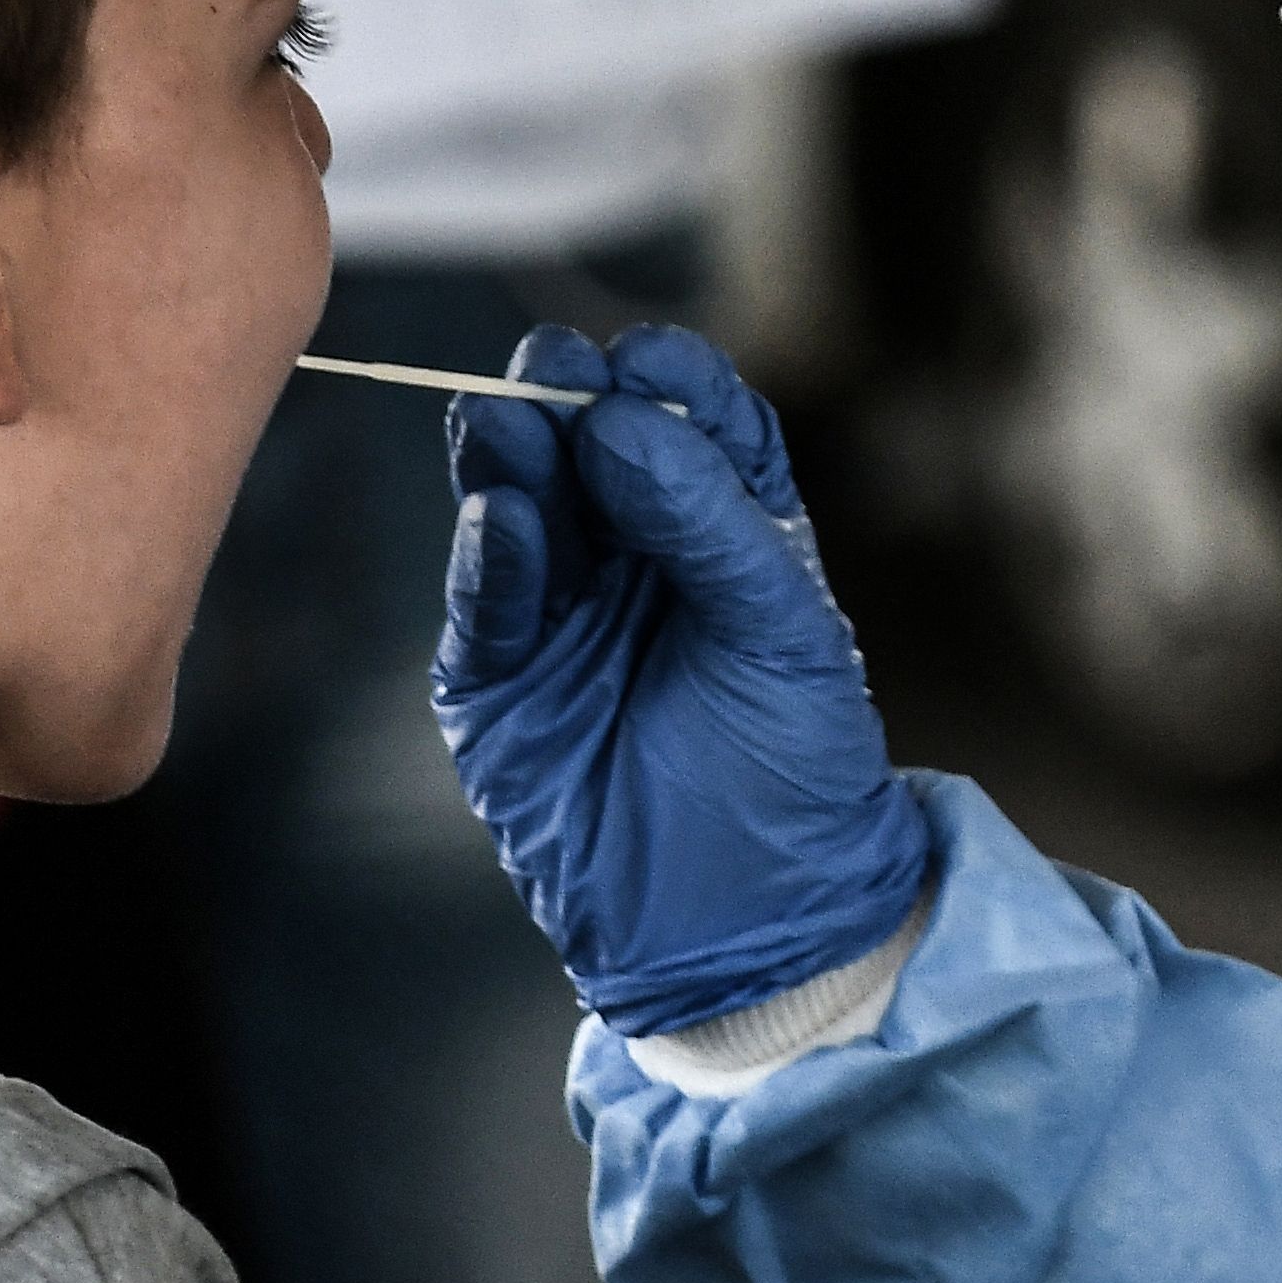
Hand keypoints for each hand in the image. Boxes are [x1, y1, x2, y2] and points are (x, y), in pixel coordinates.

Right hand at [433, 322, 937, 1036]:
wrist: (753, 921)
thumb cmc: (795, 769)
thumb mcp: (786, 634)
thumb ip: (710, 522)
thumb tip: (622, 424)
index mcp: (719, 527)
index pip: (686, 422)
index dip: (665, 381)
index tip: (647, 361)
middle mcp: (631, 555)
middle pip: (585, 447)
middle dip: (566, 399)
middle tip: (556, 371)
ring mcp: (559, 615)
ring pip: (521, 508)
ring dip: (512, 459)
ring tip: (515, 423)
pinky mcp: (499, 684)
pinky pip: (486, 604)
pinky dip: (491, 557)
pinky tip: (506, 520)